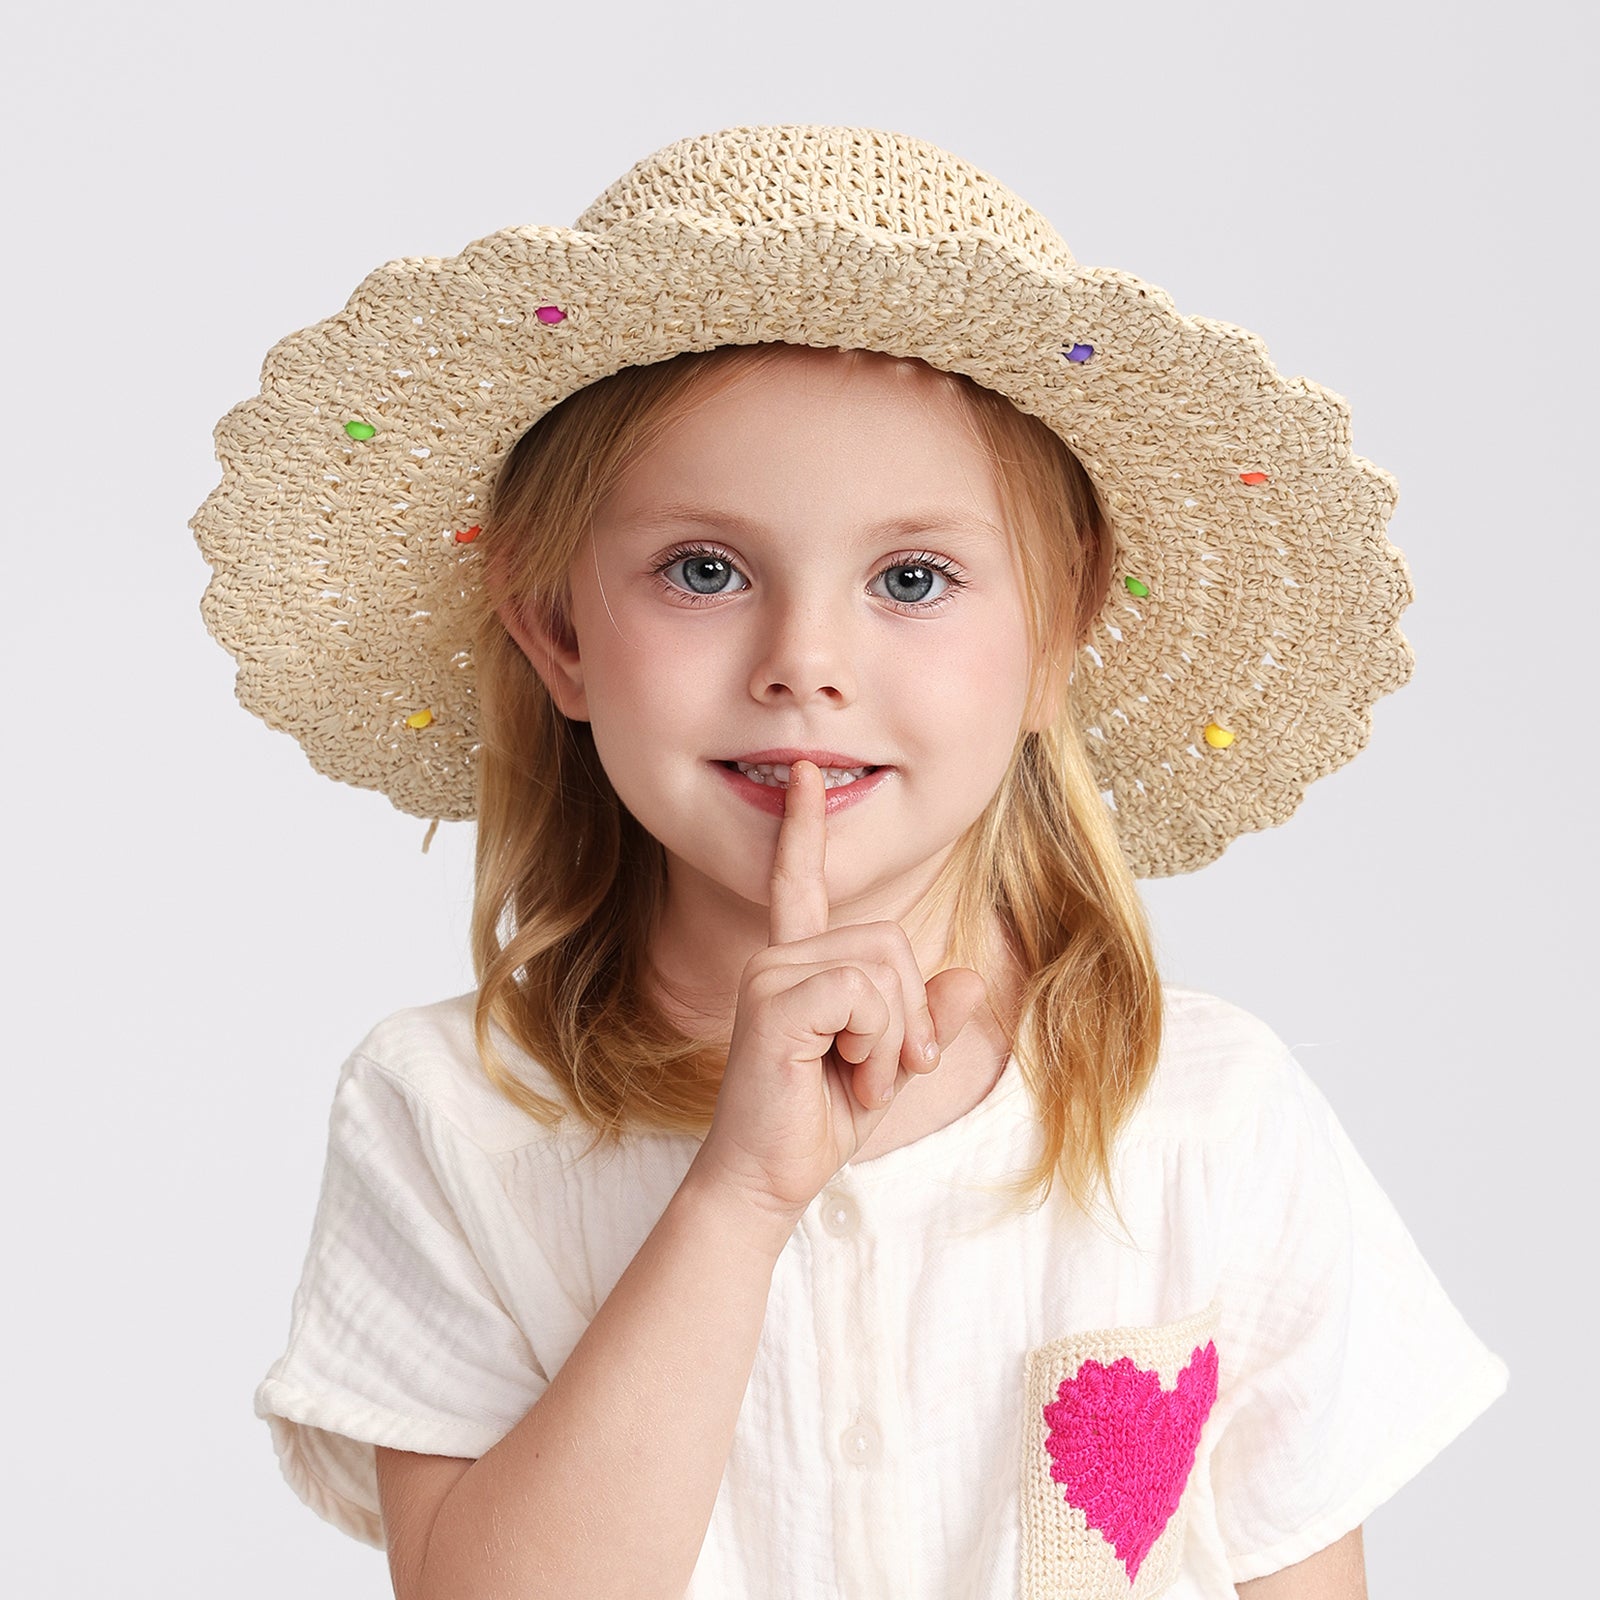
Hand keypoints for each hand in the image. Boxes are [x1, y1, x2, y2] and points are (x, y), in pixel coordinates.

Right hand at [691, 760, 988, 1224]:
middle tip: (886, 1072)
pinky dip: (877, 1043)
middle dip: (911, 1016)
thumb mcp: (890, 1065)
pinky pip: (864, 994)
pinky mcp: (774, 1003)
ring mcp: (770, 975)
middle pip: (890, 940)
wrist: (768, 1181)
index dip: (805, 828)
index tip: (806, 774)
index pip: (800, 882)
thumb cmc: (817, 1122)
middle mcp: (778, 957)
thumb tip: (969, 977)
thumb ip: (925, 1019)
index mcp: (798, 963)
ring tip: (860, 1080)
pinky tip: (849, 1077)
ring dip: (894, 1038)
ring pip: (883, 967)